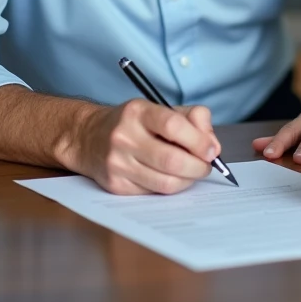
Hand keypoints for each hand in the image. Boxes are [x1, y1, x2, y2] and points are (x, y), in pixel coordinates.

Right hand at [66, 100, 220, 195]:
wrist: (88, 138)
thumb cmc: (134, 123)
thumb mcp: (161, 109)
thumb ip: (193, 119)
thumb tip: (212, 145)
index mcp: (138, 112)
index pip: (173, 126)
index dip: (199, 141)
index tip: (212, 151)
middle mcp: (124, 136)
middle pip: (171, 160)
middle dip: (198, 167)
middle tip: (206, 166)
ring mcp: (117, 163)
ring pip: (165, 182)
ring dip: (187, 181)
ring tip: (191, 173)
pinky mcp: (115, 185)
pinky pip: (153, 192)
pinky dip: (169, 187)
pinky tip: (170, 177)